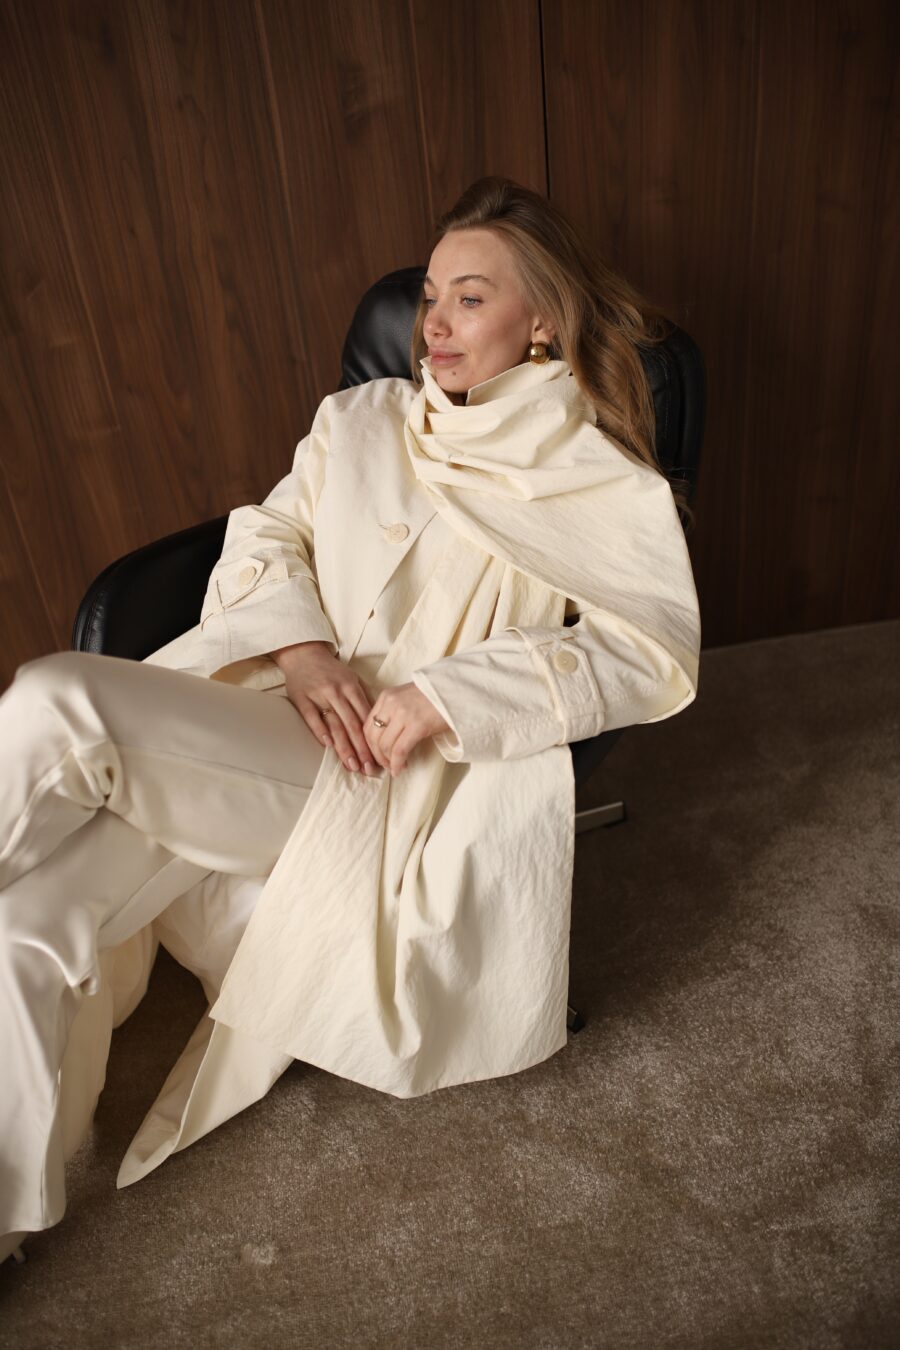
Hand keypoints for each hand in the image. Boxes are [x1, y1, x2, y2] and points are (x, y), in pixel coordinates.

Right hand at [271, 641, 381, 775]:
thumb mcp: (352, 678)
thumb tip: (379, 721)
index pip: (366, 717)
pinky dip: (320, 731)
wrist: (303, 654)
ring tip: (352, 765)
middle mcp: (337, 692)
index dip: (374, 739)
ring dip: (344, 747)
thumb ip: (365, 697)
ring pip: (335, 725)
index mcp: (352, 687)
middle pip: (352, 724)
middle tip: (369, 769)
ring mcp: (319, 695)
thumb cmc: (331, 671)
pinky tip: (328, 746)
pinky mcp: (302, 699)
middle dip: (362, 749)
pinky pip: (312, 718)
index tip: (381, 756)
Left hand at [363, 681, 451, 777]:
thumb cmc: (435, 697)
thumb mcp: (406, 699)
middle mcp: (391, 704)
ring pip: (384, 745)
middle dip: (377, 756)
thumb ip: (393, 714)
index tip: (377, 756)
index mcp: (386, 697)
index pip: (367, 726)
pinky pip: (400, 750)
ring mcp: (403, 713)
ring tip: (396, 767)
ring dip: (388, 762)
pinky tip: (400, 769)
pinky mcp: (417, 724)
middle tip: (386, 765)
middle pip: (373, 737)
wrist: (457, 691)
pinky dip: (397, 763)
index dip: (369, 746)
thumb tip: (385, 738)